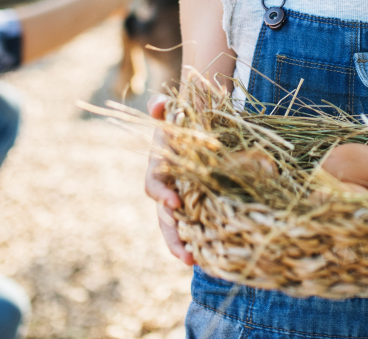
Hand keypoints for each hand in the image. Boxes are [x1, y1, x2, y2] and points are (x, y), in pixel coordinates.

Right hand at [144, 94, 193, 265]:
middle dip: (173, 238)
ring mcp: (182, 199)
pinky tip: (213, 255)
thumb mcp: (171, 109)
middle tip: (186, 255)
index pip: (153, 186)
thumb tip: (158, 104)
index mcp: (159, 168)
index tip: (173, 202)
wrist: (194, 123)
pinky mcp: (198, 204)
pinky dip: (202, 240)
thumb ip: (161, 106)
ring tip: (196, 262)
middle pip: (164, 218)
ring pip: (178, 228)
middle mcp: (167, 188)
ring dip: (185, 246)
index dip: (161, 195)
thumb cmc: (180, 118)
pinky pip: (197, 225)